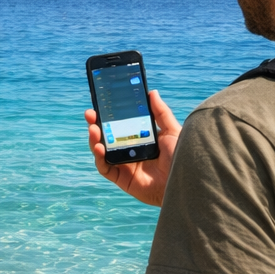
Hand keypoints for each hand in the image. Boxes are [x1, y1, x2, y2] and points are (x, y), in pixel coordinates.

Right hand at [86, 89, 181, 207]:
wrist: (184, 181)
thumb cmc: (181, 157)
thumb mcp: (172, 131)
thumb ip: (161, 112)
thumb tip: (152, 92)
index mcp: (140, 138)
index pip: (120, 124)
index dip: (109, 114)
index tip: (101, 103)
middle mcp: (130, 150)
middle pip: (107, 136)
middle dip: (96, 124)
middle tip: (90, 114)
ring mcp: (124, 164)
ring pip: (102, 150)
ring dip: (94, 139)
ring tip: (94, 129)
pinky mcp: (122, 178)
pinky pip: (105, 168)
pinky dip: (99, 158)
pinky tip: (99, 148)